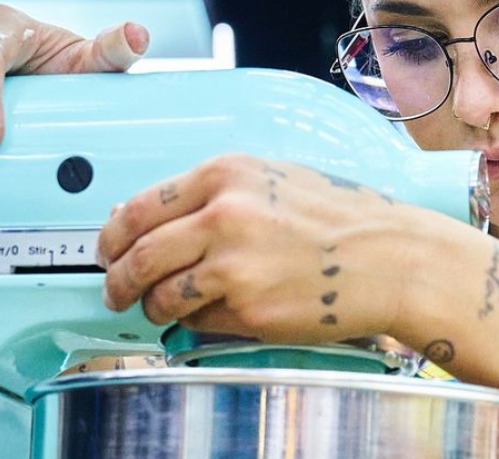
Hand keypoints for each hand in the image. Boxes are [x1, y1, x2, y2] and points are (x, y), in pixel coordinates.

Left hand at [96, 154, 433, 343]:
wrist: (390, 256)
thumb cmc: (339, 216)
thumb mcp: (270, 179)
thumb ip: (210, 194)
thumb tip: (148, 216)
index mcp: (225, 175)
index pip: (138, 208)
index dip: (112, 236)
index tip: (109, 250)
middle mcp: (223, 216)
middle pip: (137, 255)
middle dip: (117, 280)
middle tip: (116, 290)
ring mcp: (234, 266)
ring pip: (158, 295)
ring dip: (150, 307)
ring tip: (158, 308)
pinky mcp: (248, 309)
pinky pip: (197, 322)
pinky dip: (193, 323)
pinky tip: (212, 313)